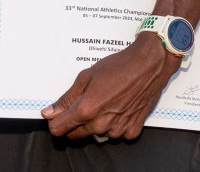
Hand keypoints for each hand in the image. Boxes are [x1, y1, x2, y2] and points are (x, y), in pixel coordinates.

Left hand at [41, 33, 179, 139]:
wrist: (149, 65)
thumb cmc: (119, 67)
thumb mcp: (86, 77)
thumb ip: (66, 98)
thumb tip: (49, 112)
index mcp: (86, 110)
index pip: (59, 129)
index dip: (56, 121)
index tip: (58, 114)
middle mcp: (101, 124)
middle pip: (75, 134)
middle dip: (75, 121)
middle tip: (86, 102)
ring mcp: (117, 130)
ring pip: (96, 134)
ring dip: (96, 123)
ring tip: (106, 101)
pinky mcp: (131, 131)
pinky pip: (115, 134)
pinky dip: (115, 124)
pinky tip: (120, 107)